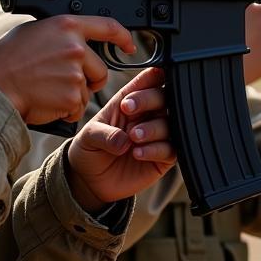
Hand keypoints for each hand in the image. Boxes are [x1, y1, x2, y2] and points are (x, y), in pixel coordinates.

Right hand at [0, 16, 134, 126]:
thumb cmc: (4, 62)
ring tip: (47, 90)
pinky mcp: (72, 96)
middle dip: (89, 79)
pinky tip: (46, 101)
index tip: (129, 45)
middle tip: (62, 82)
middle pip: (100, 68)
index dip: (123, 37)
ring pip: (88, 90)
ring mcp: (76, 72)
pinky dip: (65, 109)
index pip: (108, 26)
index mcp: (67, 26)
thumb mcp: (32, 33)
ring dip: (74, 95)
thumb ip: (59, 34)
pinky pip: (77, 107)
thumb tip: (73, 37)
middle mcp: (76, 47)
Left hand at [65, 67, 175, 212]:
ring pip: (172, 123)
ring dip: (153, 128)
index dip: (149, 79)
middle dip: (150, 99)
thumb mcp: (88, 136)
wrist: (91, 180)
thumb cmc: (90, 150)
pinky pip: (171, 149)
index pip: (149, 81)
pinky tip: (138, 154)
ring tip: (133, 137)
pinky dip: (156, 150)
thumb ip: (104, 134)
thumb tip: (124, 141)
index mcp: (132, 100)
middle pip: (165, 96)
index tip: (135, 90)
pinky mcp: (163, 157)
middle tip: (130, 109)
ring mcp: (158, 135)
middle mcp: (149, 115)